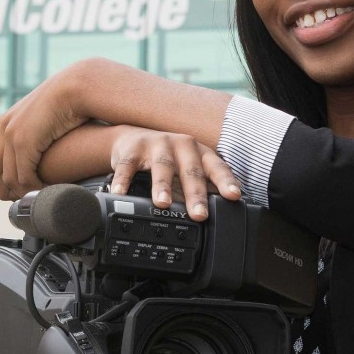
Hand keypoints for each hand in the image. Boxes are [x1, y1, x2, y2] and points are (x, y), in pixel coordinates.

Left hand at [0, 60, 98, 199]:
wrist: (74, 86)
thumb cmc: (65, 104)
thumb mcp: (41, 122)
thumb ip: (34, 136)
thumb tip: (38, 151)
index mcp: (2, 124)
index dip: (0, 179)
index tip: (15, 190)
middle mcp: (1, 128)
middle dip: (4, 189)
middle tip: (23, 200)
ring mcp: (10, 134)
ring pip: (7, 177)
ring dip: (21, 192)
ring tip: (37, 198)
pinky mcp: (23, 141)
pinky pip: (23, 176)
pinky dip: (34, 189)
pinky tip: (47, 191)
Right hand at [108, 125, 242, 221]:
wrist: (132, 138)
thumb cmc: (167, 158)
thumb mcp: (187, 168)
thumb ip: (201, 187)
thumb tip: (221, 214)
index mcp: (199, 153)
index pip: (216, 167)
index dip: (226, 182)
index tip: (233, 196)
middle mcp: (181, 146)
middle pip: (190, 170)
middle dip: (195, 193)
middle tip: (200, 214)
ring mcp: (156, 146)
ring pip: (162, 167)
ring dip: (162, 186)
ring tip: (163, 203)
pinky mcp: (132, 150)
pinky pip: (127, 167)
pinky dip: (123, 181)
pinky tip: (120, 193)